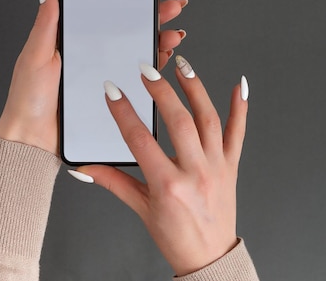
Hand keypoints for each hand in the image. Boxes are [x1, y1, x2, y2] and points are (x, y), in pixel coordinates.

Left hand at [0, 0, 187, 153]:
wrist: (32, 139)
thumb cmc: (27, 99)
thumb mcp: (35, 55)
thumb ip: (46, 22)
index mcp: (72, 41)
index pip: (106, 14)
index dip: (130, 1)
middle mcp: (89, 56)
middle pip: (127, 31)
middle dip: (154, 16)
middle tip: (173, 8)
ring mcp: (101, 76)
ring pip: (136, 53)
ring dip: (158, 40)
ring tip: (173, 34)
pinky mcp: (109, 96)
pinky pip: (135, 79)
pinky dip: (153, 67)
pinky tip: (164, 57)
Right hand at [73, 59, 248, 275]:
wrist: (210, 258)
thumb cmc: (176, 236)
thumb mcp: (140, 208)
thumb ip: (112, 182)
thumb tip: (84, 170)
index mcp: (168, 184)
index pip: (139, 139)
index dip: (123, 112)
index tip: (112, 91)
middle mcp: (195, 172)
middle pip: (178, 121)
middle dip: (160, 91)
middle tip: (147, 70)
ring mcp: (216, 167)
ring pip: (208, 119)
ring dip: (195, 89)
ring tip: (183, 67)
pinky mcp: (232, 166)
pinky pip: (238, 133)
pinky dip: (241, 108)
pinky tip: (239, 87)